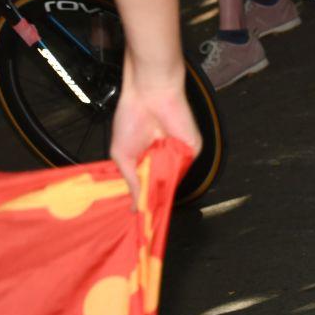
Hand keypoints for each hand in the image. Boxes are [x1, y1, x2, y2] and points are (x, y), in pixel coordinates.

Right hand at [109, 63, 201, 205]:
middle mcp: (163, 160)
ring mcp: (178, 156)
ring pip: (172, 181)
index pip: (147, 186)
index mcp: (145, 161)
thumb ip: (132, 182)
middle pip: (161, 187)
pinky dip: (172, 176)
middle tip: (145, 218)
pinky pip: (183, 169)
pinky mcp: (192, 150)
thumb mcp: (123, 157)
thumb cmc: (131, 119)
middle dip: (153, 200)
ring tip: (148, 192)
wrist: (150, 95)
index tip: (139, 219)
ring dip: (161, 189)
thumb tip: (135, 207)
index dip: (144, 200)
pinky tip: (160, 178)